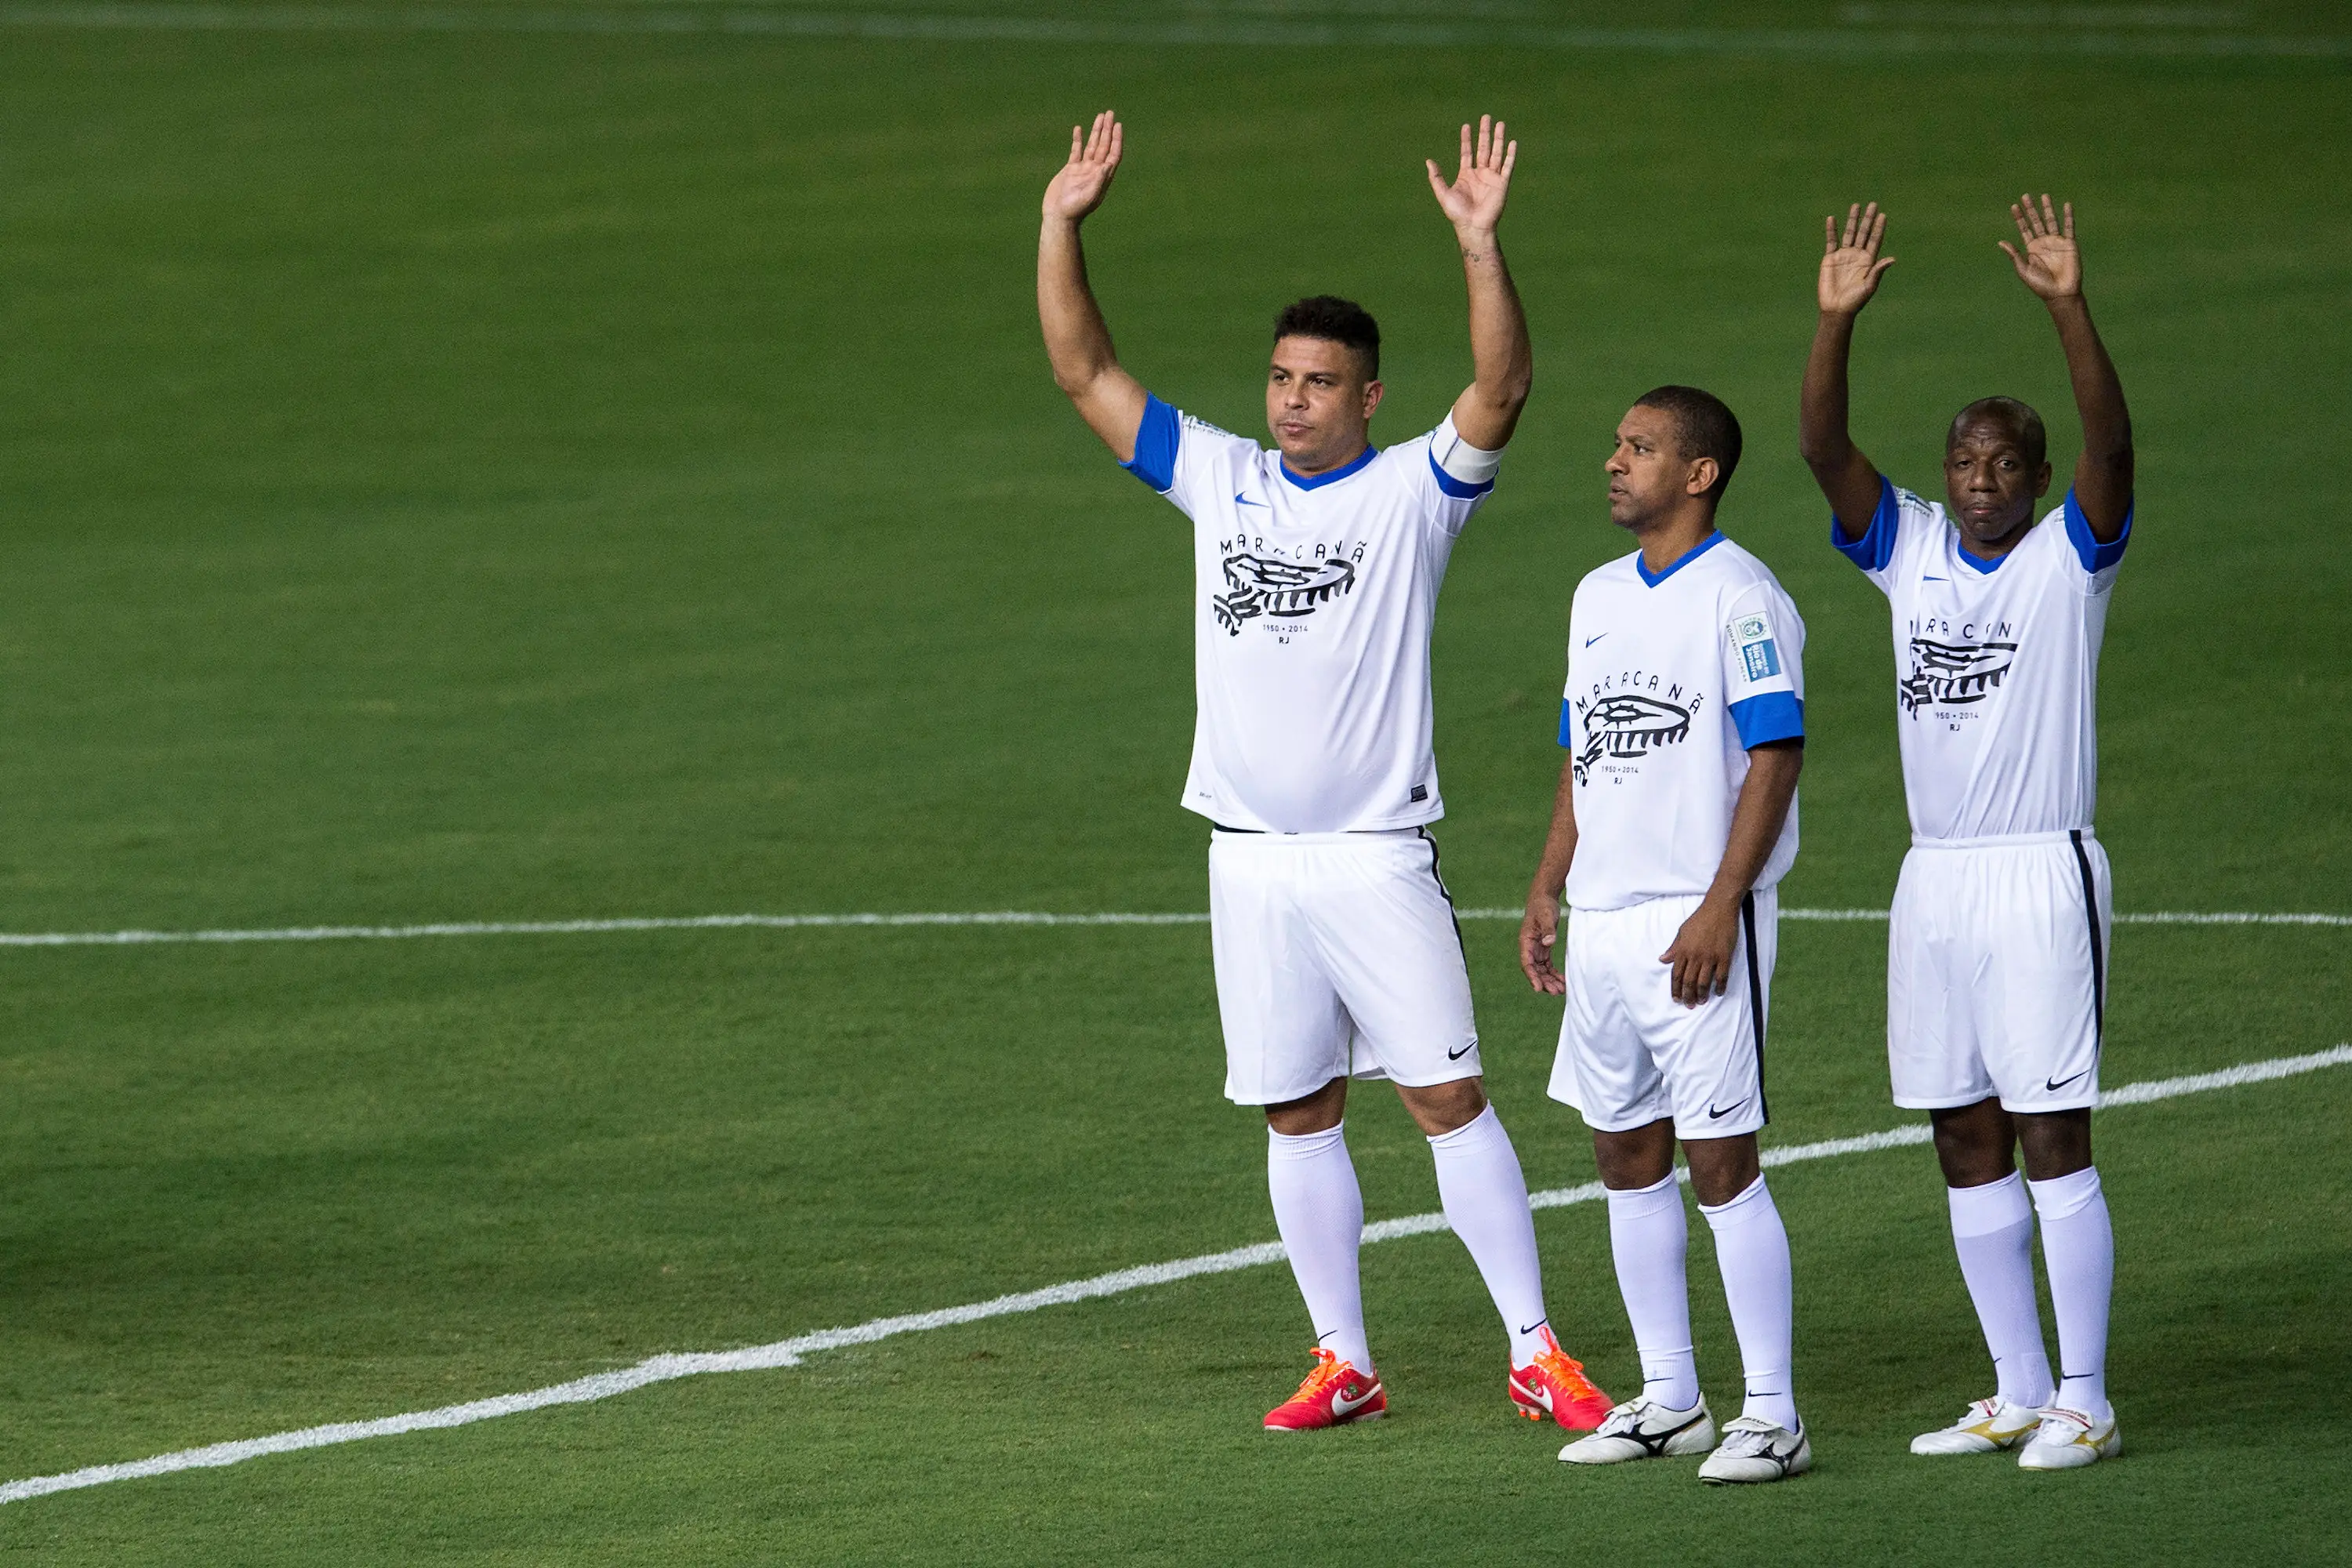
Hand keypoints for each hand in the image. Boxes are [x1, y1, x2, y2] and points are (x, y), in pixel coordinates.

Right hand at [1044, 111, 1122, 223]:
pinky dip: (1078, 140)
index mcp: (1103, 177)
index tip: (1118, 125)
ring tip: (1100, 116)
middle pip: (1104, 146)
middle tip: (1110, 114)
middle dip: (1108, 130)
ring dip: (1096, 131)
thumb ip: (1099, 180)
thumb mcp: (1089, 196)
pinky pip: (1076, 151)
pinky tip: (1079, 129)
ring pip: (1092, 145)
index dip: (1117, 139)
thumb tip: (1108, 164)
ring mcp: (1083, 169)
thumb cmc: (1075, 210)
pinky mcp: (1070, 169)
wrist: (1059, 216)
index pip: (1113, 154)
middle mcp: (1095, 171)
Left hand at [1426, 114, 1515, 234]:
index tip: (1466, 125)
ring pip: (1496, 153)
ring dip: (1498, 139)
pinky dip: (1510, 155)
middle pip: (1483, 148)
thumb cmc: (1457, 213)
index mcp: (1466, 175)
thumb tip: (1428, 161)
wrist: (1473, 226)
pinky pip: (1507, 166)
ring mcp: (1492, 178)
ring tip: (1500, 123)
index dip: (1466, 139)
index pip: (1467, 152)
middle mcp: (1480, 174)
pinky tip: (1512, 142)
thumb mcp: (1443, 194)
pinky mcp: (1502, 184)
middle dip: (1484, 133)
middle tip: (1486, 117)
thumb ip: (1436, 178)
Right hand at [1520, 891, 1565, 994]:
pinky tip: (1563, 981)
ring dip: (1550, 981)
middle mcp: (1529, 949)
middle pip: (1535, 971)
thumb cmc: (1543, 906)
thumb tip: (1549, 943)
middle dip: (1544, 982)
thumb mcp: (1546, 916)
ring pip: (1541, 971)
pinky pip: (1548, 966)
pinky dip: (1554, 974)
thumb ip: (1548, 930)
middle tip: (1556, 992)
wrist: (1543, 898)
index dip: (1532, 977)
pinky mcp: (1544, 949)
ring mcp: (1536, 950)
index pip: (1527, 964)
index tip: (1538, 989)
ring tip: (1561, 991)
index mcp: (1525, 942)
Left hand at [1659, 897, 1740, 1007]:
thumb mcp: (1682, 932)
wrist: (1718, 909)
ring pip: (1704, 981)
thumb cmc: (1699, 919)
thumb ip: (1674, 948)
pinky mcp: (1724, 956)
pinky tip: (1718, 993)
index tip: (1676, 999)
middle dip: (1688, 996)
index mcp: (1683, 950)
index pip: (1676, 974)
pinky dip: (1719, 986)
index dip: (1675, 989)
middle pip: (1689, 981)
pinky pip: (1721, 976)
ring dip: (1702, 994)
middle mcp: (1695, 956)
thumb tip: (1663, 959)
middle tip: (1689, 1005)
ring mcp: (1710, 957)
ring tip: (1701, 1001)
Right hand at [1819, 201, 1894, 316]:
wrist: (1836, 309)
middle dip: (1868, 219)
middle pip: (1864, 233)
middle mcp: (1857, 256)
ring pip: (1849, 233)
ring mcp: (1843, 256)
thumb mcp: (1869, 286)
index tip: (1883, 215)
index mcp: (1868, 261)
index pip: (1875, 240)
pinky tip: (1831, 219)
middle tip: (1873, 204)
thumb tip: (1892, 259)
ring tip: (1856, 205)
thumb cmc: (1855, 301)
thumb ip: (1878, 271)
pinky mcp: (1830, 258)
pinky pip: (1831, 241)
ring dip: (1852, 220)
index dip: (1879, 228)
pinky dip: (1831, 230)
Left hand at [2000, 193, 2080, 300]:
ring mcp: (2057, 242)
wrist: (2060, 293)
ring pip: (2052, 221)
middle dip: (2031, 209)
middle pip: (2036, 221)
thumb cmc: (2040, 285)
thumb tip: (2000, 242)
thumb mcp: (2024, 270)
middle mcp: (2044, 243)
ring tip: (2044, 196)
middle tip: (2025, 196)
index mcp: (2031, 249)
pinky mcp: (2070, 244)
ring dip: (2048, 208)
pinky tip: (2067, 205)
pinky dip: (2068, 216)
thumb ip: (2014, 255)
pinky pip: (2069, 227)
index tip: (2014, 206)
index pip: (2024, 229)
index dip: (2019, 218)